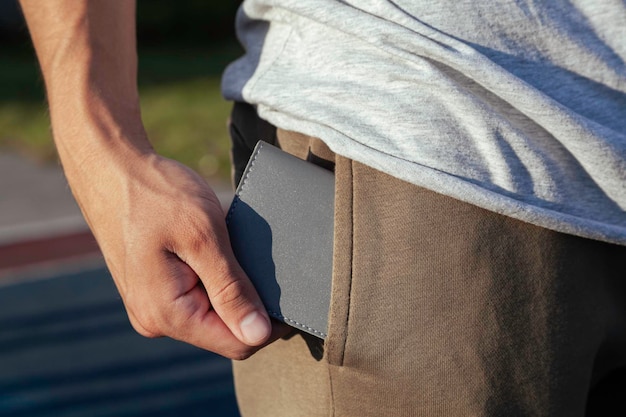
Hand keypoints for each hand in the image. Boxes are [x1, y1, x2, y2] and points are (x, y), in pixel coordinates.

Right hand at [76, 151, 288, 358]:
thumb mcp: (203, 237)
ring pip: (211, 314)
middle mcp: (155, 318)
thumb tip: (258, 334)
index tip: (293, 298)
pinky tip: (218, 252)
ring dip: (232, 289)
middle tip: (268, 266)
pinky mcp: (153, 289)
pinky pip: (195, 297)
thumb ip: (231, 289)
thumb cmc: (154, 194)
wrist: (110, 167)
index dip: (270, 324)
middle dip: (251, 304)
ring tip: (238, 252)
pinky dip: (214, 280)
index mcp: (167, 313)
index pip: (237, 343)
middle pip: (224, 331)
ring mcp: (151, 305)